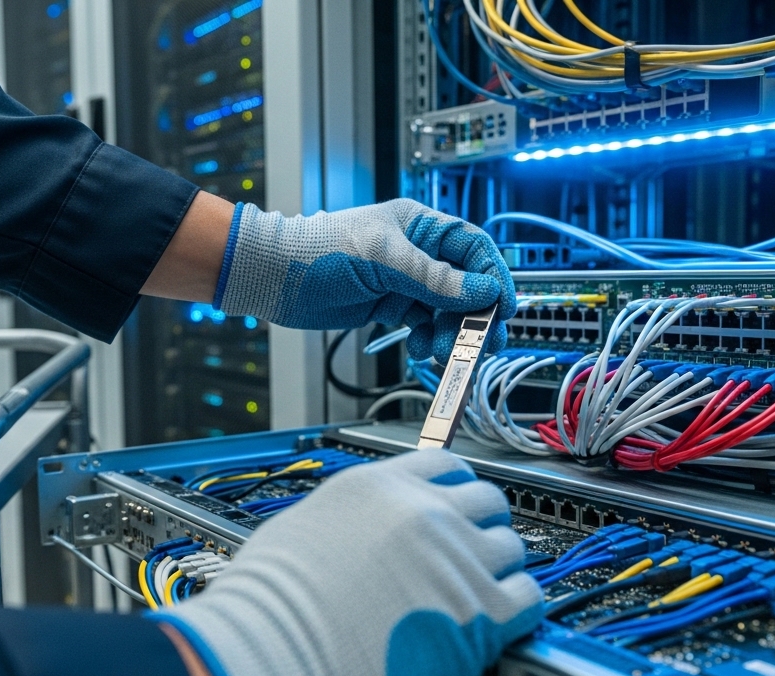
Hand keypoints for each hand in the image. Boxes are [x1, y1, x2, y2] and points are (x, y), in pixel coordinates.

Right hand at [152, 450, 543, 675]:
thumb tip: (355, 530)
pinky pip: (529, 597)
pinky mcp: (482, 615)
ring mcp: (458, 561)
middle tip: (465, 553)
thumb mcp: (301, 526)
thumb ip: (347, 517)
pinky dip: (517, 608)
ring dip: (497, 568)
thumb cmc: (269, 606)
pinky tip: (494, 621)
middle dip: (479, 525)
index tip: (454, 503)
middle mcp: (425, 513)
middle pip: (486, 500)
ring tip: (473, 593)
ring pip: (511, 548)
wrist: (275, 657)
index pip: (444, 464)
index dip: (452, 488)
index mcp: (380, 486)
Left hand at [214, 199, 514, 362]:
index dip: (493, 277)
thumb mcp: (381, 260)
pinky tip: (421, 348)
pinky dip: (427, 339)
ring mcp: (402, 281)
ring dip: (450, 332)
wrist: (272, 277)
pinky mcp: (388, 305)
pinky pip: (422, 325)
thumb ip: (433, 278)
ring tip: (445, 350)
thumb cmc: (317, 251)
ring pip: (445, 309)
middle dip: (476, 313)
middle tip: (485, 342)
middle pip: (465, 283)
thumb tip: (480, 290)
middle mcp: (416, 252)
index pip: (473, 249)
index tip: (502, 308)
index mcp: (419, 226)